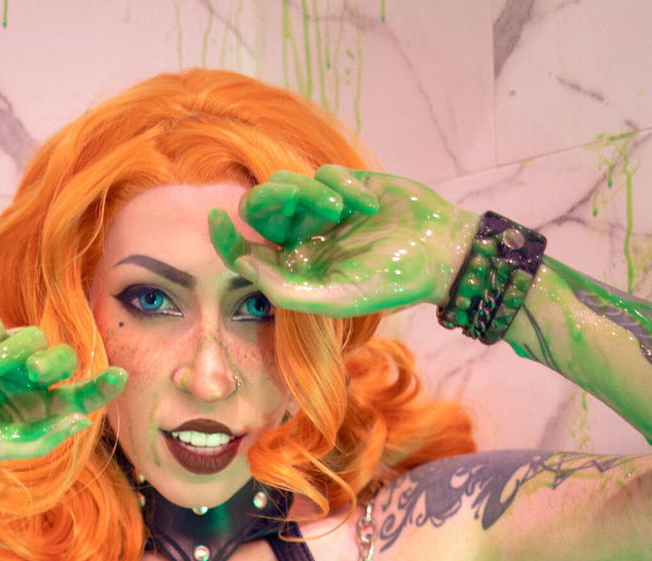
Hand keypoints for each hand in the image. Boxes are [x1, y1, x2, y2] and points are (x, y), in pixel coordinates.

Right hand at [0, 309, 125, 461]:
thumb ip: (37, 440)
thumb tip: (80, 422)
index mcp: (29, 409)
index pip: (74, 397)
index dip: (98, 386)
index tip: (118, 376)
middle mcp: (20, 378)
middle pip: (61, 359)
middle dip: (52, 363)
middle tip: (35, 372)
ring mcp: (0, 348)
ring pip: (30, 338)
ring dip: (2, 359)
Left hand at [209, 168, 477, 317]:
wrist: (437, 251)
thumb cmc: (390, 281)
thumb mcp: (337, 296)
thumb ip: (288, 290)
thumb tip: (247, 268)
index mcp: (296, 270)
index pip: (246, 252)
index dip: (225, 237)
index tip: (214, 217)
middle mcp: (303, 241)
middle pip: (262, 208)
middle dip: (272, 200)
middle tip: (293, 200)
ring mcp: (323, 212)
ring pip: (289, 184)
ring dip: (312, 192)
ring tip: (343, 208)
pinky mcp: (346, 186)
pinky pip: (325, 173)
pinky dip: (343, 184)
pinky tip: (367, 202)